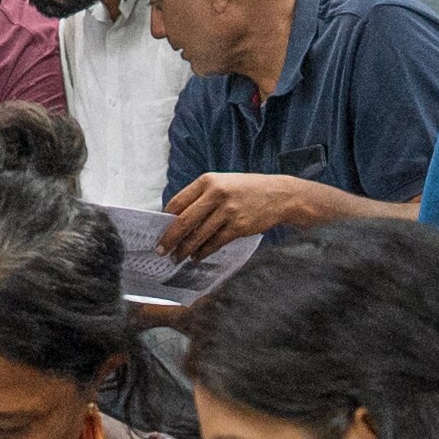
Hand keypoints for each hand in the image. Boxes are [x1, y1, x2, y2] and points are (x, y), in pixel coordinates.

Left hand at [158, 170, 330, 259]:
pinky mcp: (238, 226)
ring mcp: (228, 211)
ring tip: (178, 258)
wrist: (280, 195)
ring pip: (198, 235)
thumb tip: (176, 220)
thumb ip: (201, 197)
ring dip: (185, 250)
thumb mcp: (223, 184)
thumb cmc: (247, 190)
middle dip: (169, 239)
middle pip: (183, 221)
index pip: (177, 202)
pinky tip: (198, 256)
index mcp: (208, 180)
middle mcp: (216, 194)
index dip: (164, 220)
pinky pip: (214, 243)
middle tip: (161, 251)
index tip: (157, 232)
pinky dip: (204, 252)